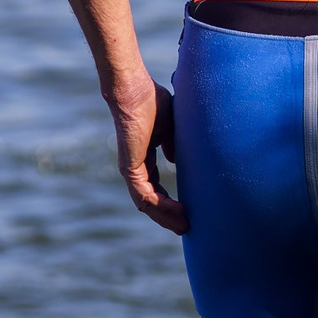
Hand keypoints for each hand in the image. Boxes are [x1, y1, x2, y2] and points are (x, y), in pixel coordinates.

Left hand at [112, 79, 188, 233]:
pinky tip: (179, 211)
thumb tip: (176, 159)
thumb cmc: (151, 100)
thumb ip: (173, 143)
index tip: (187, 211)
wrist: (133, 90)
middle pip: (151, 200)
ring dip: (166, 217)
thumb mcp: (170, 126)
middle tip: (186, 227)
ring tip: (185, 226)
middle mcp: (135, 167)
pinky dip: (162, 207)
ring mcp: (131, 169)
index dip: (170, 201)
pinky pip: (145, 196)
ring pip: (147, 204)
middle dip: (168, 216)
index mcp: (144, 157)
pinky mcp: (130, 168)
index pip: (156, 187)